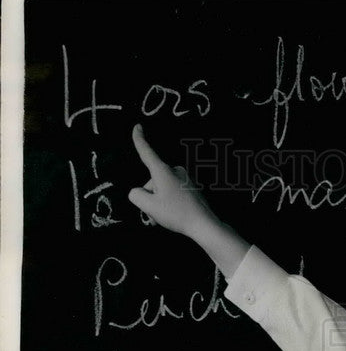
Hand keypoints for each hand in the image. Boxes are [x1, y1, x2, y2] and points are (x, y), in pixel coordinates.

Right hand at [128, 124, 218, 241]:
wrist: (204, 224)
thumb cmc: (177, 214)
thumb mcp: (148, 206)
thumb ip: (136, 195)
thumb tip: (138, 192)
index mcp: (163, 170)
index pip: (147, 152)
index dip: (139, 139)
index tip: (138, 126)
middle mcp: (174, 170)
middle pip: (152, 181)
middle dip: (150, 196)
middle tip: (157, 212)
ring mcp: (184, 179)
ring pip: (162, 189)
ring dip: (159, 203)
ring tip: (167, 217)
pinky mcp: (191, 188)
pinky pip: (173, 193)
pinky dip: (170, 204)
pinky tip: (175, 216)